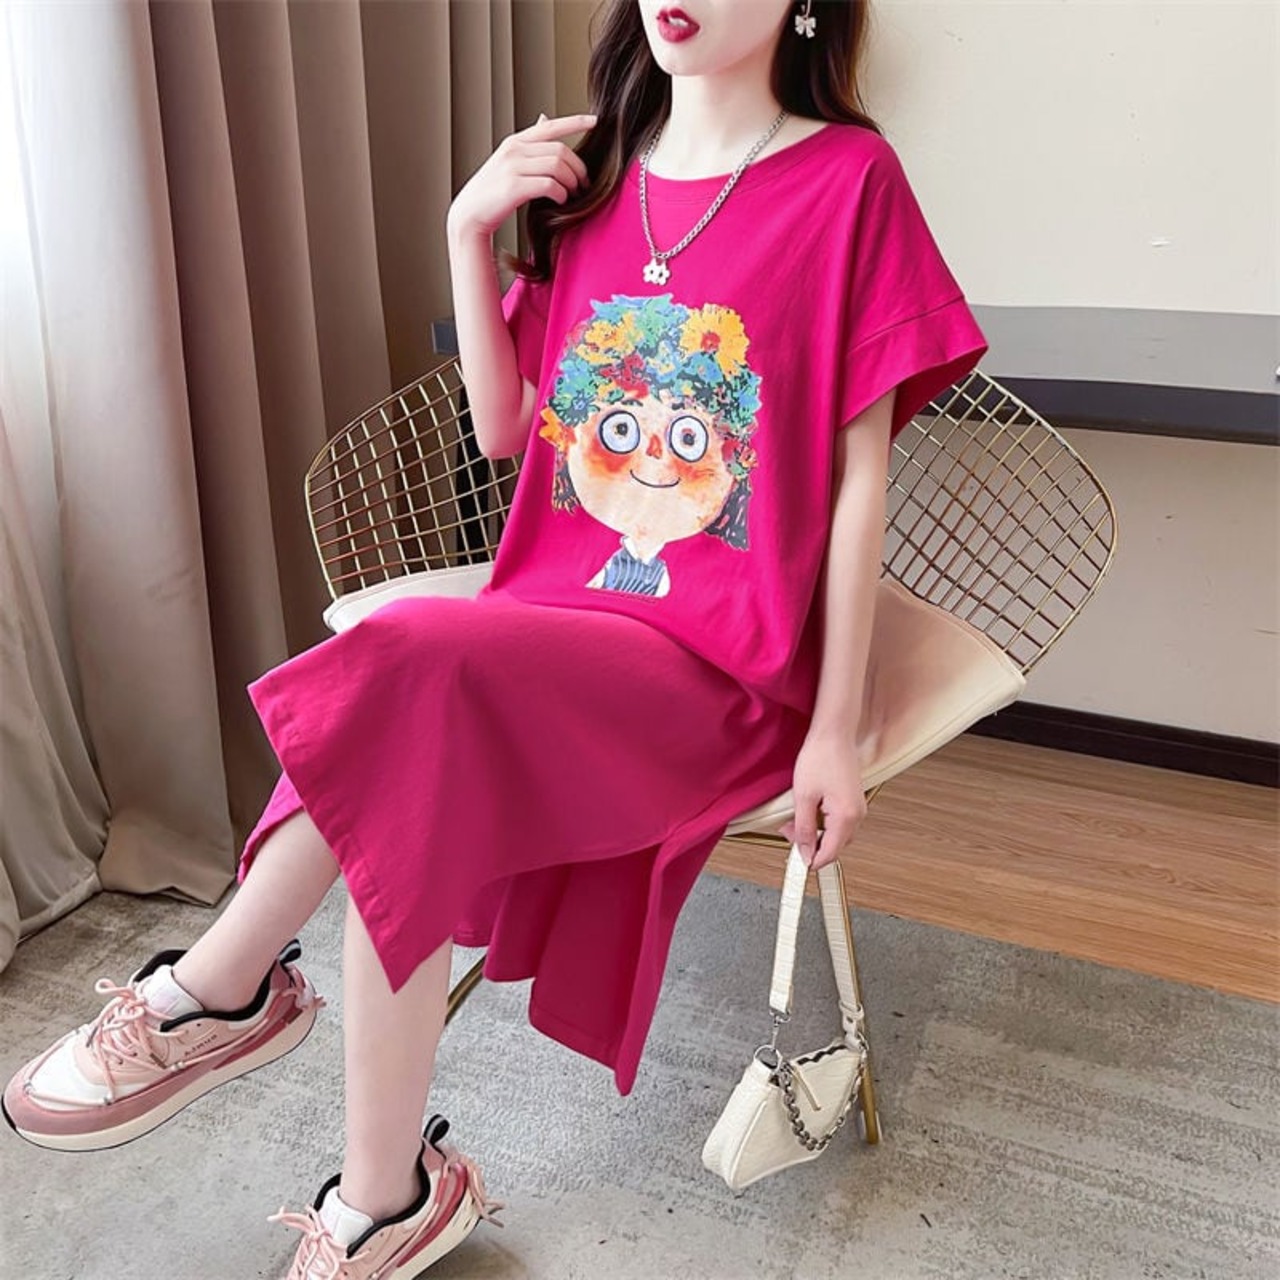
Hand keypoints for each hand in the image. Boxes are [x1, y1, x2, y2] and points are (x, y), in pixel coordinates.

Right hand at [447, 112, 596, 241]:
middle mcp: (514, 150)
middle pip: (560, 150)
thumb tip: (544, 118)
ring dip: (572, 182)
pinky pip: (549, 185)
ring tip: (573, 194)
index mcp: (516, 142)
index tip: (596, 120)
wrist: (469, 214)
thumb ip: (529, 143)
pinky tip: (561, 200)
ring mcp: (513, 167)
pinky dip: (561, 193)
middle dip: (578, 168)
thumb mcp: (509, 160)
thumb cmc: (493, 191)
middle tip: (584, 184)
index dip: (575, 122)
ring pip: (557, 166)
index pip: (550, 126)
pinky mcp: (514, 187)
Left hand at [781, 729, 867, 869]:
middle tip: (789, 832)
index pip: (830, 853)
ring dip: (815, 832)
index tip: (795, 863)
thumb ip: (803, 828)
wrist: (834, 732)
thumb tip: (804, 852)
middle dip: (810, 844)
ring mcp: (857, 808)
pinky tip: (807, 810)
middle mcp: (857, 815)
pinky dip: (822, 822)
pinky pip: (838, 822)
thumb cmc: (820, 757)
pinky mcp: (852, 800)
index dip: (811, 860)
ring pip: (836, 834)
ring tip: (795, 819)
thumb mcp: (804, 796)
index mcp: (846, 817)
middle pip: (834, 846)